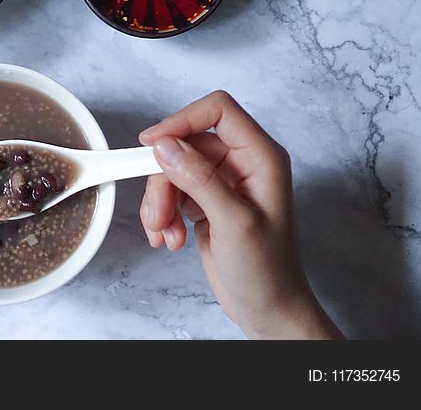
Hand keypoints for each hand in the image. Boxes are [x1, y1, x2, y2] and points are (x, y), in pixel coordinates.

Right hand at [138, 91, 340, 338]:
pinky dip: (162, 214)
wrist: (267, 309)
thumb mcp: (233, 222)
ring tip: (164, 232)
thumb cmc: (268, 271)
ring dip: (160, 202)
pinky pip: (170, 192)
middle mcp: (242, 163)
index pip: (218, 110)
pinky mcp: (205, 201)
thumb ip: (199, 178)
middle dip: (163, 179)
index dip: (182, 120)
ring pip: (171, 170)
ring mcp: (222, 182)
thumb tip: (166, 146)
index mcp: (261, 157)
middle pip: (184, 145)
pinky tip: (170, 238)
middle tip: (157, 213)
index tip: (152, 144)